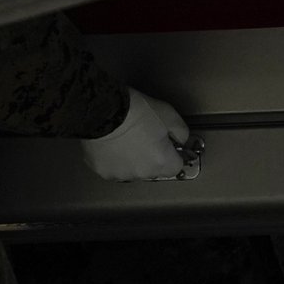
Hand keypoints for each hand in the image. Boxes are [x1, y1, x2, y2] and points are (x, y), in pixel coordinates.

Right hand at [81, 91, 195, 181]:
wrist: (101, 109)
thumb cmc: (133, 111)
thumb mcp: (169, 115)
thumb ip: (181, 132)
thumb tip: (181, 140)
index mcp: (161, 162)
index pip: (176, 167)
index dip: (173, 154)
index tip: (169, 145)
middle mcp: (142, 173)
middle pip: (154, 170)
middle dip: (152, 156)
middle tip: (145, 136)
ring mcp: (120, 174)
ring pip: (133, 170)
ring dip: (132, 159)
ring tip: (127, 139)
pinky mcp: (102, 170)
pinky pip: (113, 167)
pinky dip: (114, 159)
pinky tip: (113, 144)